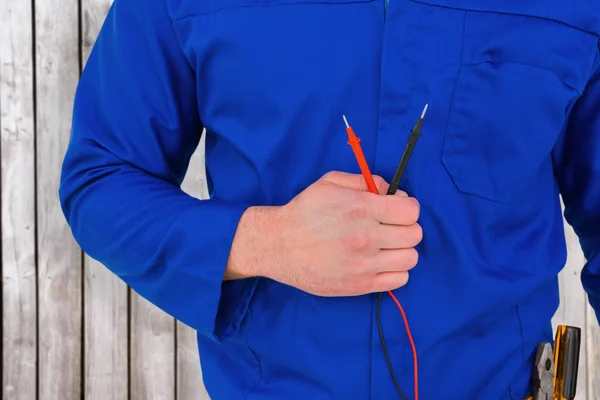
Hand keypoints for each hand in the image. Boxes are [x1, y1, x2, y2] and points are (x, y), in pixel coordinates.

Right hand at [226, 171, 421, 296]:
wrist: (278, 245)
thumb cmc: (304, 212)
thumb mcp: (330, 183)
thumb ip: (365, 181)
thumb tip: (391, 191)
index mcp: (361, 209)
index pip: (411, 211)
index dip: (406, 208)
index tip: (396, 209)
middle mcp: (366, 237)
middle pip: (414, 235)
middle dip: (406, 227)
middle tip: (390, 227)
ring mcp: (364, 264)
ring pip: (411, 258)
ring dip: (402, 250)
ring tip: (386, 246)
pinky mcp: (359, 285)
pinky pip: (399, 280)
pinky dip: (395, 270)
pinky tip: (380, 262)